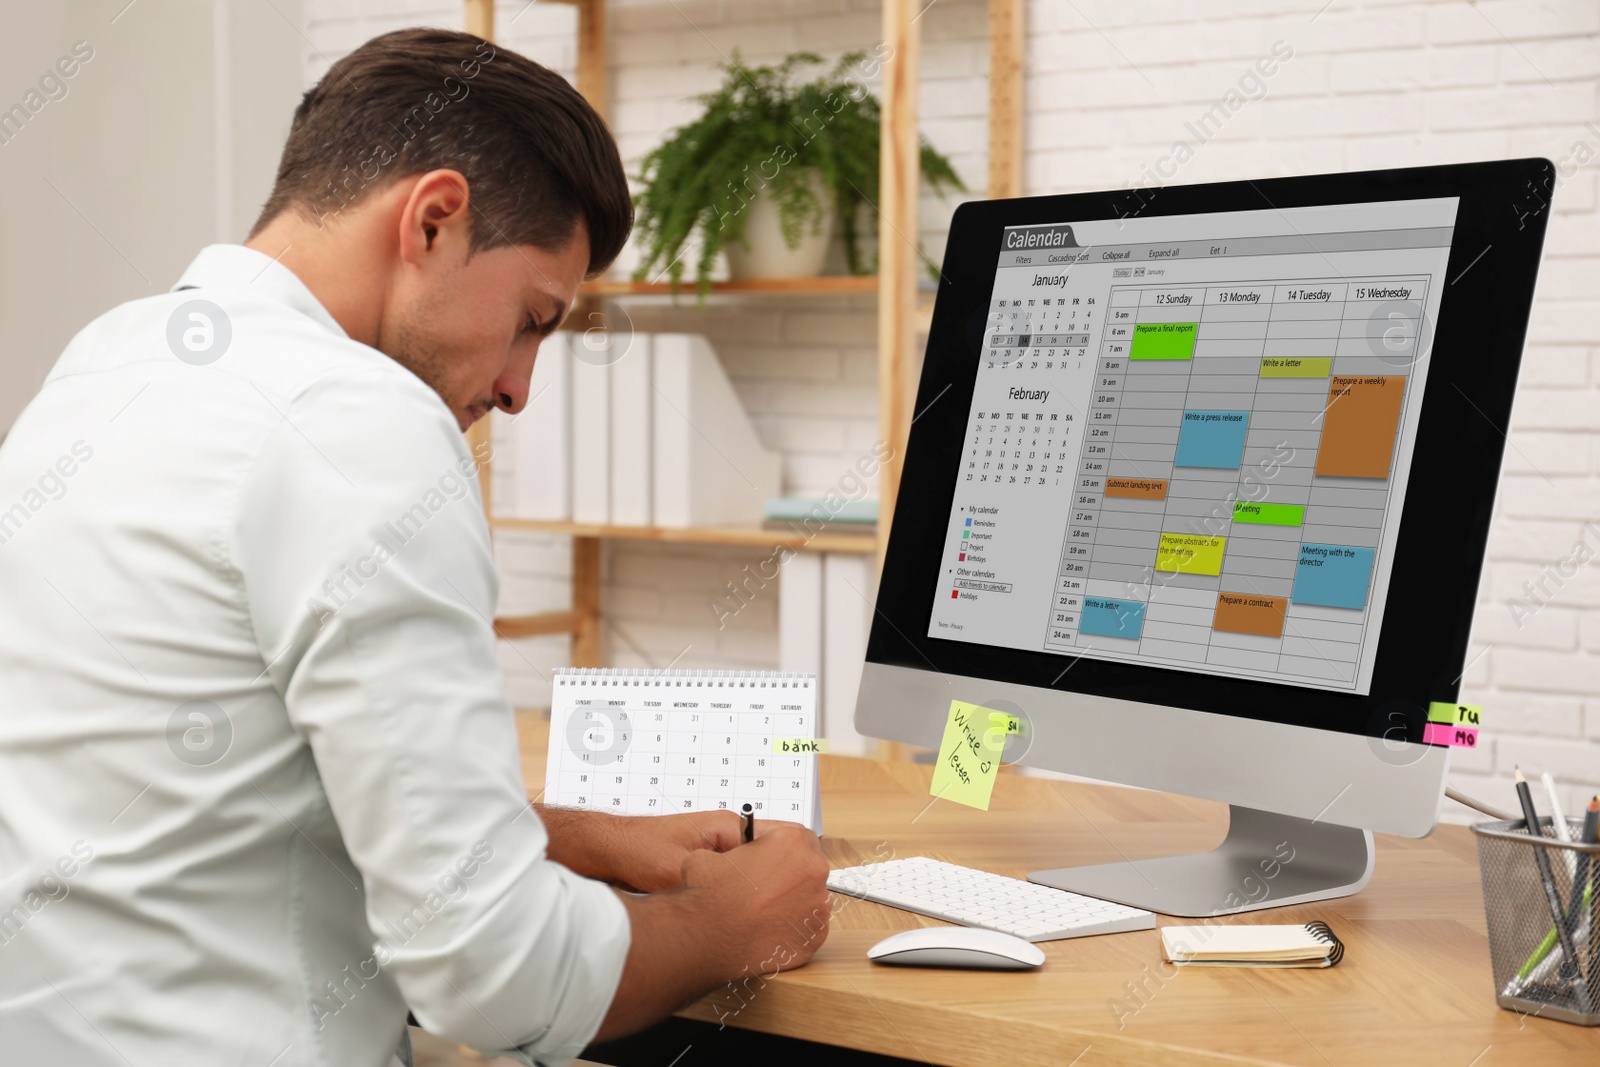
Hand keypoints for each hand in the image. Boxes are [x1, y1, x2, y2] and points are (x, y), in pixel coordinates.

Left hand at [600, 811, 812, 891]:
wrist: (608, 851)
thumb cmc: (638, 850)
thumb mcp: (677, 870)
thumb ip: (712, 880)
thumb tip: (744, 898)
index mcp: (728, 826)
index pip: (781, 837)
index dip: (791, 864)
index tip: (795, 890)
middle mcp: (729, 835)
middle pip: (772, 855)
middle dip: (778, 880)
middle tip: (779, 906)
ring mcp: (720, 849)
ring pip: (756, 869)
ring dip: (759, 888)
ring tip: (760, 911)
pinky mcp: (710, 865)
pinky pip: (739, 877)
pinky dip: (742, 893)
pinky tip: (737, 912)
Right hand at [681, 824, 831, 976]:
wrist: (707, 938)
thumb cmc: (709, 896)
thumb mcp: (710, 854)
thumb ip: (733, 850)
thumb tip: (730, 856)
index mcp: (791, 843)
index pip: (800, 837)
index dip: (784, 849)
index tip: (772, 859)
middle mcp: (812, 871)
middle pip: (810, 866)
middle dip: (793, 873)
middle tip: (768, 886)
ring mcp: (817, 906)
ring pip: (812, 897)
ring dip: (795, 901)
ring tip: (765, 912)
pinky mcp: (815, 936)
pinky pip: (809, 927)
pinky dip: (794, 928)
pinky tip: (770, 931)